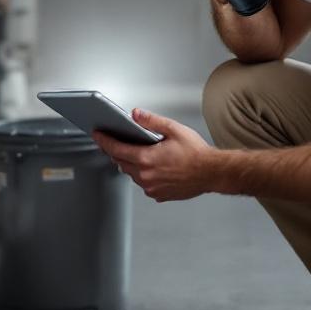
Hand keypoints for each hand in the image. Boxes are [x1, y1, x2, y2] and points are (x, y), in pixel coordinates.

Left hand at [91, 109, 219, 201]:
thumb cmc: (197, 153)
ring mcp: (152, 187)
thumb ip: (152, 121)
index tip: (98, 135)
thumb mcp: (174, 130)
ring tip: (135, 152)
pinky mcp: (158, 194)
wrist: (212, 172)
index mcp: (147, 158)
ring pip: (131, 174)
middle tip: (113, 141)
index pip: (117, 149)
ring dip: (129, 163)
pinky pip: (143, 184)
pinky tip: (151, 166)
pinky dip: (142, 174)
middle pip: (121, 162)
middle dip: (115, 151)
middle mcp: (146, 175)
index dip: (104, 141)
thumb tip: (136, 115)